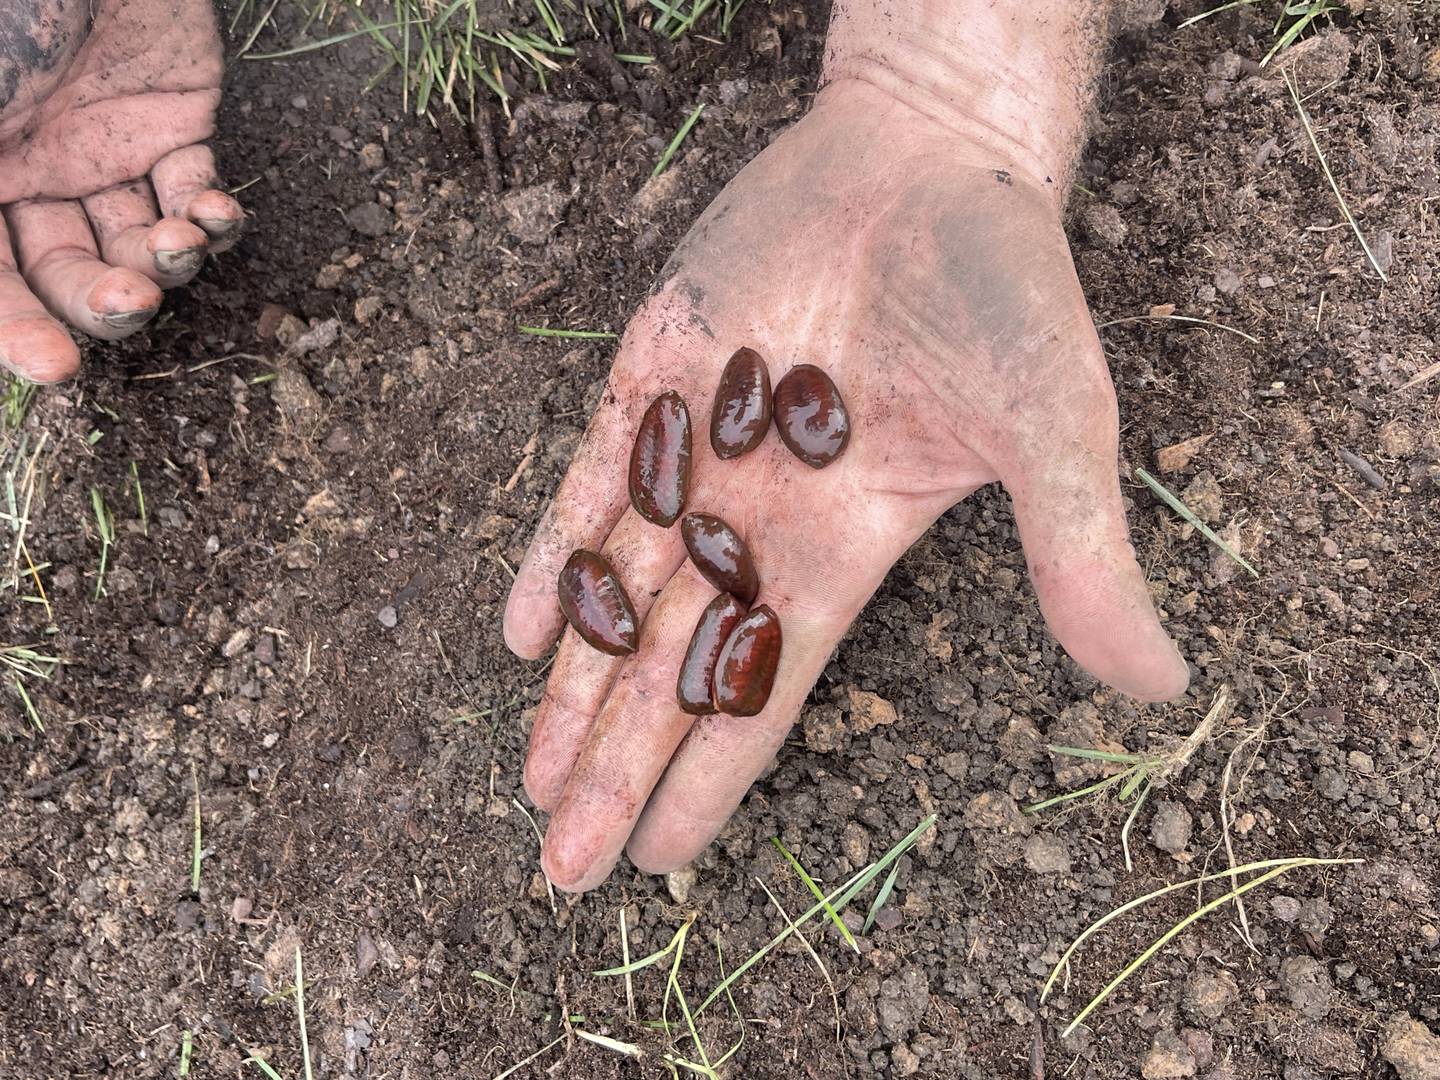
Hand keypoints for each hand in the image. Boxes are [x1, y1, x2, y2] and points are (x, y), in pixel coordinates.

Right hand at [0, 0, 243, 380]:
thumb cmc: (10, 14)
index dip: (16, 329)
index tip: (54, 366)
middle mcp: (32, 175)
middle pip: (70, 276)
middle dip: (104, 303)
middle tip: (136, 303)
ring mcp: (104, 154)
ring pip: (139, 247)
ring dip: (165, 264)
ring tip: (177, 245)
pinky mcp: (172, 127)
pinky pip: (194, 193)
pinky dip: (214, 220)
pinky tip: (216, 218)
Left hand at [503, 78, 1188, 892]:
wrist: (927, 158)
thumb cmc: (1004, 287)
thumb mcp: (1053, 427)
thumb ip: (1081, 553)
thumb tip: (1159, 686)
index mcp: (840, 551)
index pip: (762, 690)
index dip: (713, 775)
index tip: (662, 862)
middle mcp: (756, 521)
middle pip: (672, 666)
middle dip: (620, 765)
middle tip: (566, 870)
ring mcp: (694, 451)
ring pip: (617, 592)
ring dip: (574, 688)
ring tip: (535, 787)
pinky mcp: (647, 374)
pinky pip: (588, 482)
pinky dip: (555, 553)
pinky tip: (521, 631)